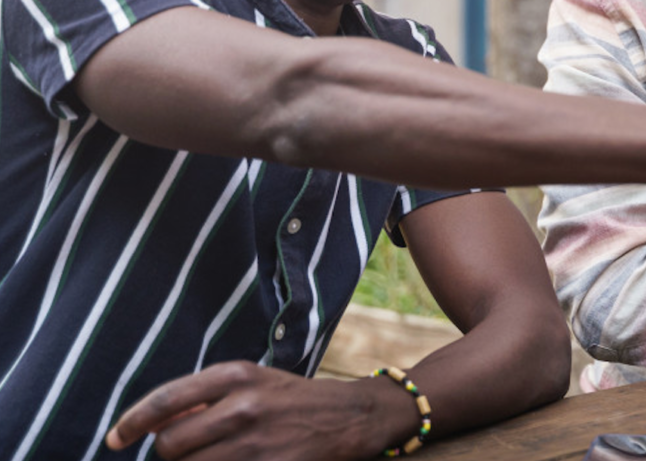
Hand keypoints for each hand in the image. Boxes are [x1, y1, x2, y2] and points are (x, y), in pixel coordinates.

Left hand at [106, 362, 410, 459]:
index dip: (132, 422)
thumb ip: (205, 396)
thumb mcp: (252, 381)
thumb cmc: (291, 399)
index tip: (115, 439)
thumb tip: (155, 424)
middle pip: (171, 445)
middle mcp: (243, 406)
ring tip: (210, 459)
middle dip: (170, 454)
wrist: (349, 417)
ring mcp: (256, 442)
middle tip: (186, 452)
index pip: (166, 399)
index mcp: (236, 375)